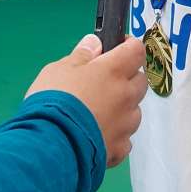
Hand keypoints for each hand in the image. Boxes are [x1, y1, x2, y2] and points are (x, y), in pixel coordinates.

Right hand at [26, 34, 147, 166]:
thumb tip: (95, 43)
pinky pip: (124, 138)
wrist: (50, 146)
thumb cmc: (53, 101)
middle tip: (105, 81)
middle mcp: (126, 96)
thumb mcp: (59, 69)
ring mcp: (125, 124)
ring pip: (134, 111)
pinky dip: (115, 135)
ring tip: (99, 113)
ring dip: (123, 108)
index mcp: (113, 71)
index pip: (136, 50)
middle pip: (140, 81)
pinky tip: (97, 136)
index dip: (129, 46)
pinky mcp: (120, 149)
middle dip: (128, 77)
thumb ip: (81, 55)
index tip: (118, 47)